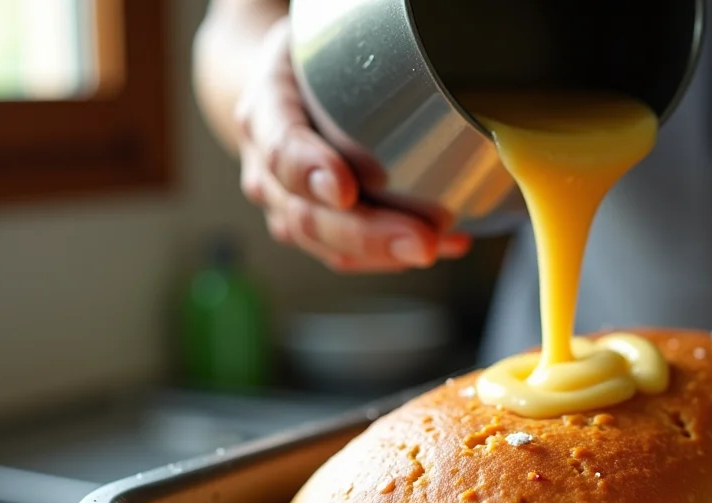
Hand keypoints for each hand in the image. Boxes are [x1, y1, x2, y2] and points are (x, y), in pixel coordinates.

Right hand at [233, 19, 471, 272]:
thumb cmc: (314, 60)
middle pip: (306, 213)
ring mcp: (283, 205)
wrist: (278, 91)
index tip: (347, 188)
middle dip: (368, 234)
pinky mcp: (308, 229)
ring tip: (442, 244)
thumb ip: (362, 48)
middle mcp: (265, 165)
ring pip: (325, 244)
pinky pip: (346, 255)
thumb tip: (436, 45)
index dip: (310, 170)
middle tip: (423, 241)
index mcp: (265, 108)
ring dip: (386, 254)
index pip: (281, 144)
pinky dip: (396, 256)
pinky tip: (447, 244)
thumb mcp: (328, 37)